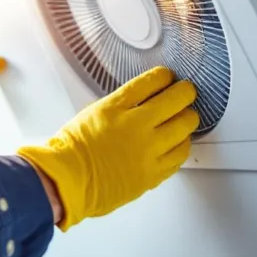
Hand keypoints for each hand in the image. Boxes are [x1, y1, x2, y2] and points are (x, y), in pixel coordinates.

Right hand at [17, 66, 197, 231]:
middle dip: (185, 92)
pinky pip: (180, 156)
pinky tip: (178, 143)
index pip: (151, 81)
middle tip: (186, 93)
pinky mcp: (152, 173)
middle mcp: (136, 126)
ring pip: (185, 128)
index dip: (165, 76)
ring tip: (185, 118)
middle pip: (176, 100)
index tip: (168, 77)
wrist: (67, 181)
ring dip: (188, 119)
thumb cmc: (72, 150)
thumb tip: (144, 100)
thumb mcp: (93, 113)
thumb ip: (121, 106)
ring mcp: (147, 151)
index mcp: (117, 107)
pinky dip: (182, 146)